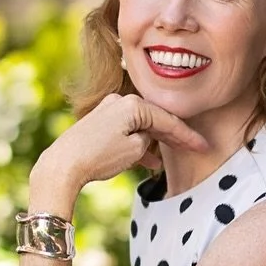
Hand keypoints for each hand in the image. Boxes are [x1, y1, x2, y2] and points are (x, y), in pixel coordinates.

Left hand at [32, 93, 208, 198]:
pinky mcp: (97, 122)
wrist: (62, 165)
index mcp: (132, 104)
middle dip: (174, 135)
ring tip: (170, 157)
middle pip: (155, 119)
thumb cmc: (98, 157)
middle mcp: (119, 101)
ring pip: (140, 125)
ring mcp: (107, 110)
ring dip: (155, 140)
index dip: (187, 136)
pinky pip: (126, 130)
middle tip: (195, 148)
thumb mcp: (134, 150)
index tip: (203, 147)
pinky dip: (137, 142)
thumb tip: (146, 137)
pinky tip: (148, 160)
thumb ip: (148, 140)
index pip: (168, 120)